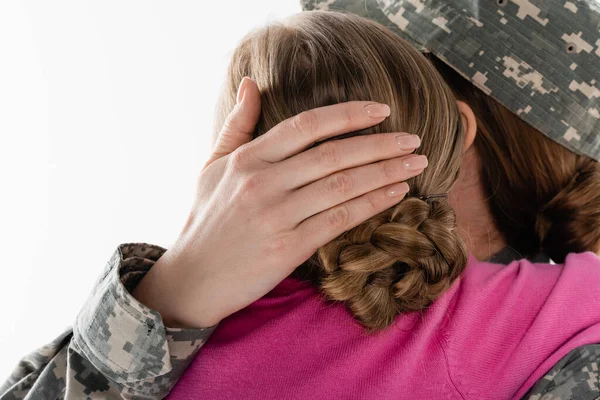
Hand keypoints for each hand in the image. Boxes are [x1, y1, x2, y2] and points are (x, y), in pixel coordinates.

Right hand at [132, 77, 426, 327]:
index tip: (382, 110)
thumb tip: (252, 82)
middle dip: (380, 144)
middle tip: (414, 139)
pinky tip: (395, 194)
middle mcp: (262, 183)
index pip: (305, 125)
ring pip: (342, 186)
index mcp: (247, 159)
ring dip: (384, 172)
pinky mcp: (287, 249)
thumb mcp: (212, 166)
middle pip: (333, 155)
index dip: (347, 114)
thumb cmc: (206, 220)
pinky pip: (339, 221)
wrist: (192, 279)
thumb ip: (237, 124)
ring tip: (416, 163)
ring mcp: (275, 217)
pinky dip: (371, 204)